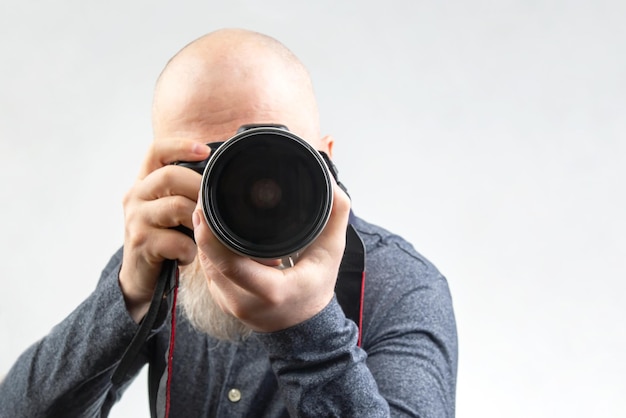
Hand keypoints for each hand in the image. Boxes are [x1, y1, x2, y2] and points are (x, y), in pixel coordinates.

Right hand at [119, 139, 210, 321]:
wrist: (140, 277)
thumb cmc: (165, 238)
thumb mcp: (172, 210)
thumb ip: (186, 191)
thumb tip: (223, 176)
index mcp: (144, 182)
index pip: (156, 151)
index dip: (180, 146)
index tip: (205, 150)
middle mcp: (135, 196)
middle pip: (170, 176)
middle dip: (198, 188)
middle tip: (212, 206)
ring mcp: (135, 219)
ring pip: (176, 207)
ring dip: (196, 223)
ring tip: (198, 235)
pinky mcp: (140, 243)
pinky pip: (177, 241)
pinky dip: (189, 251)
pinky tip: (187, 256)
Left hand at [192, 182, 350, 332]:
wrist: (306, 326)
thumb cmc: (318, 287)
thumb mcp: (332, 252)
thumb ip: (334, 216)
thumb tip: (331, 182)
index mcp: (271, 291)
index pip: (229, 263)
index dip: (211, 235)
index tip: (206, 207)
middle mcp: (244, 302)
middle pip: (210, 260)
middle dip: (204, 228)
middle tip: (205, 198)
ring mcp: (229, 304)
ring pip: (206, 265)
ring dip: (206, 239)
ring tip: (210, 211)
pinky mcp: (222, 302)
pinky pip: (209, 272)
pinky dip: (211, 251)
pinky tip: (216, 234)